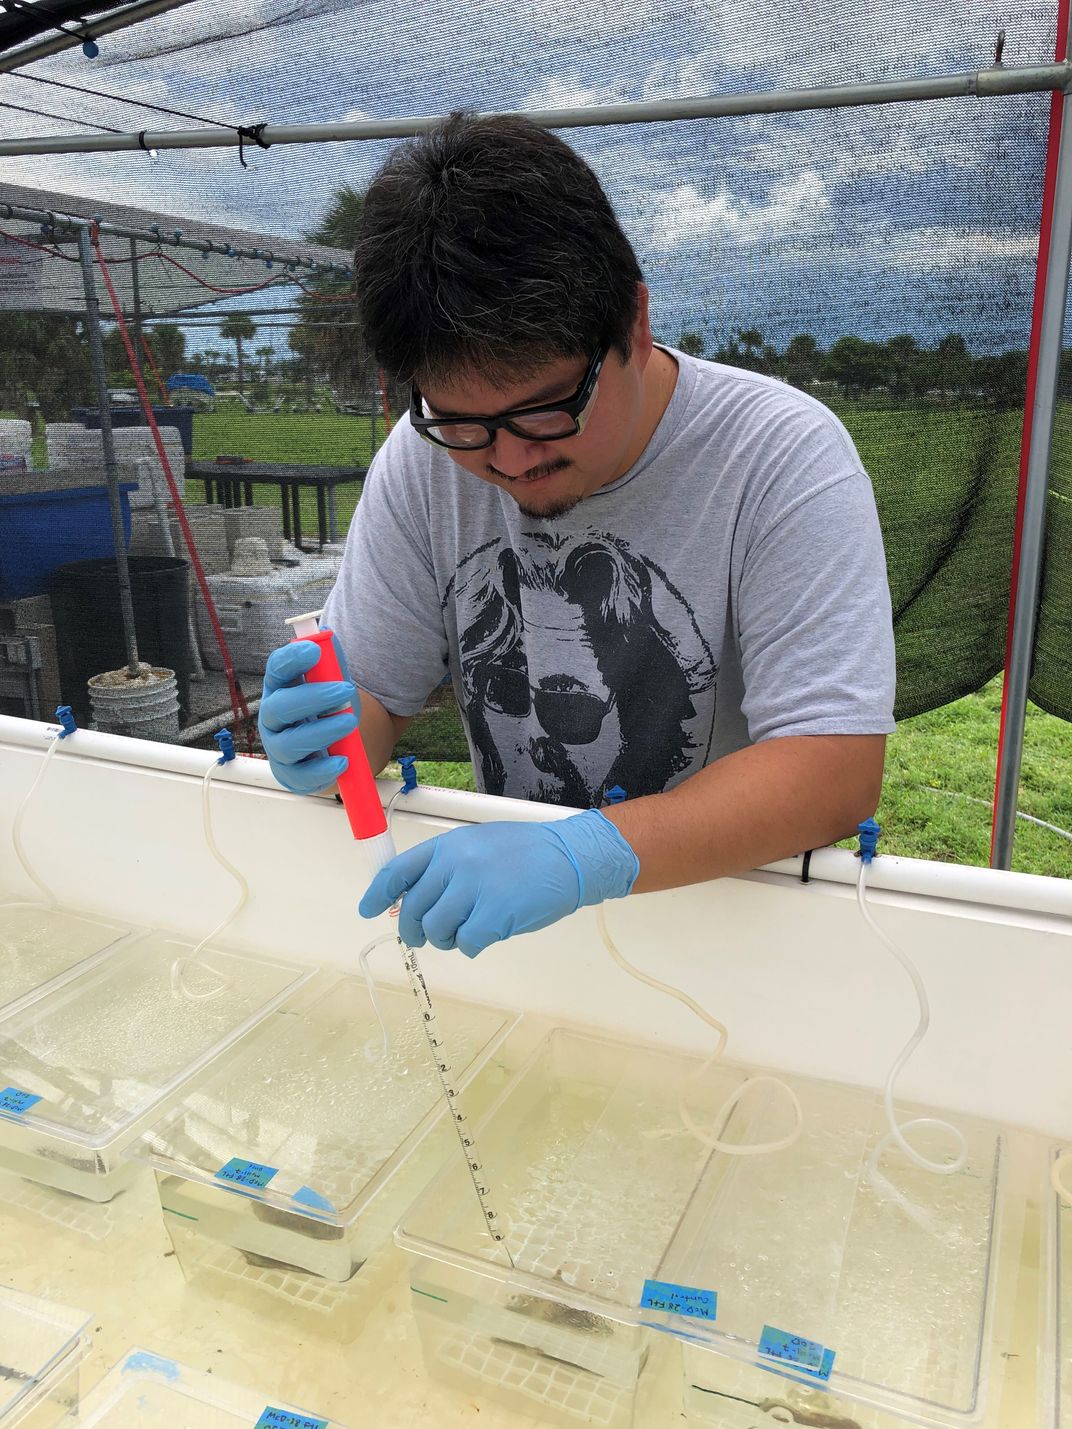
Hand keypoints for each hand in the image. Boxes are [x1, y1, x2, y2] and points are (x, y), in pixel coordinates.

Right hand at [258, 639, 359, 794]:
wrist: (332, 746)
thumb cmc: (326, 709)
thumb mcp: (332, 682)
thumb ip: (331, 662)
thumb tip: (328, 633)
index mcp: (280, 688)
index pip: (276, 669)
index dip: (292, 659)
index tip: (314, 650)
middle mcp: (272, 717)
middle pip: (278, 707)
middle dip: (313, 698)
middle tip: (345, 690)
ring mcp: (278, 748)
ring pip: (289, 744)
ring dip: (321, 732)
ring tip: (350, 723)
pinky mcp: (291, 774)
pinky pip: (301, 776)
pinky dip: (322, 769)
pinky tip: (342, 761)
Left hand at [359, 809, 638, 956]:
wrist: (570, 856)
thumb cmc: (527, 853)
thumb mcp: (478, 847)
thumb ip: (445, 868)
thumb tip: (410, 902)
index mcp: (447, 846)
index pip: (398, 871)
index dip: (378, 894)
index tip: (367, 911)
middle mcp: (455, 865)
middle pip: (414, 910)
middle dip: (416, 931)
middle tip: (430, 936)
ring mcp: (474, 889)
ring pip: (436, 931)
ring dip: (446, 940)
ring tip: (465, 932)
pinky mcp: (494, 914)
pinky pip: (466, 944)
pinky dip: (472, 946)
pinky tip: (488, 934)